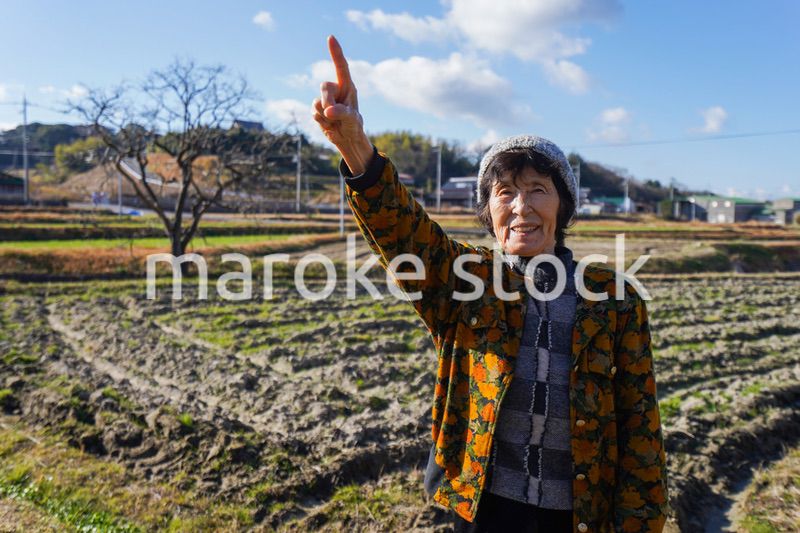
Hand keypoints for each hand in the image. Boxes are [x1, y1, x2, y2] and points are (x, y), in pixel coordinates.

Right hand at [312, 35, 373, 174]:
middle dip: (327, 101)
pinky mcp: (318, 109)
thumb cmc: (353, 126)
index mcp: (348, 87)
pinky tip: (329, 125)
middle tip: (334, 115)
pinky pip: (313, 112)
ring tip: (335, 121)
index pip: (341, 67)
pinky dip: (321, 121)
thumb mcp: (352, 120)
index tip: (331, 37)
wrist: (347, 139)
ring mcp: (325, 99)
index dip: (335, 52)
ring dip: (325, 115)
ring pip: (317, 102)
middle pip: (324, 87)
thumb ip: (342, 113)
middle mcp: (336, 90)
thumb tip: (328, 110)